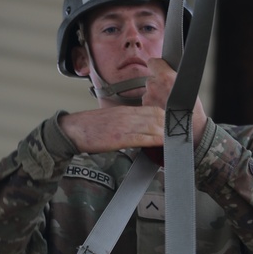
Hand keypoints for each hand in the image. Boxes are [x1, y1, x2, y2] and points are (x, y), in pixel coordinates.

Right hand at [62, 57, 207, 154]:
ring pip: (152, 125)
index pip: (151, 110)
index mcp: (124, 111)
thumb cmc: (87, 129)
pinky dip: (154, 140)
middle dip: (170, 124)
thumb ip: (124, 123)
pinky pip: (141, 137)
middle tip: (182, 132)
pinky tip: (162, 143)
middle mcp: (126, 116)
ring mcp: (123, 126)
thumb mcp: (108, 121)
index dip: (165, 117)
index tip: (174, 124)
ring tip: (177, 139)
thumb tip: (136, 130)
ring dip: (166, 132)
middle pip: (156, 116)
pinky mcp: (119, 137)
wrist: (70, 131)